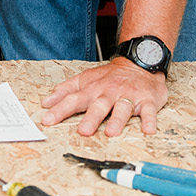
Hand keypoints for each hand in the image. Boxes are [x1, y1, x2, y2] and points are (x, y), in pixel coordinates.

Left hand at [40, 59, 168, 136]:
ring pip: (122, 108)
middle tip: (83, 131)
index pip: (73, 99)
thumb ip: (65, 91)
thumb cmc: (109, 77)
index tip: (47, 120)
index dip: (60, 109)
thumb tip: (45, 102)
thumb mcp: (85, 80)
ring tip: (111, 133)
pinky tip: (148, 130)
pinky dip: (150, 120)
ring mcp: (128, 96)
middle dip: (91, 118)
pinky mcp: (147, 100)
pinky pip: (149, 111)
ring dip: (117, 120)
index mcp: (92, 89)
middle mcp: (109, 92)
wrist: (139, 63)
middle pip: (99, 105)